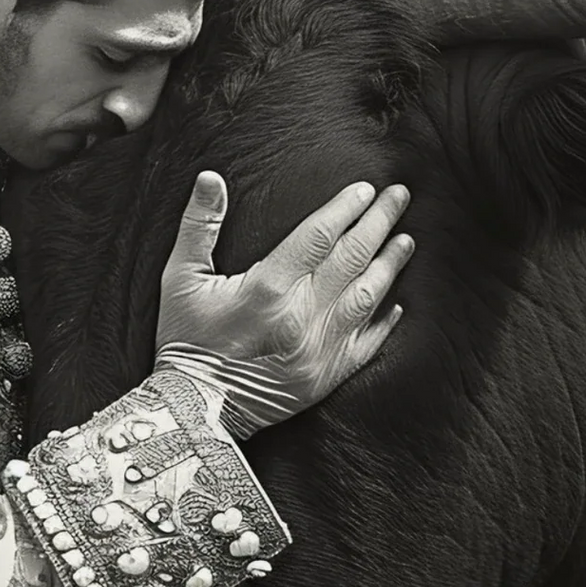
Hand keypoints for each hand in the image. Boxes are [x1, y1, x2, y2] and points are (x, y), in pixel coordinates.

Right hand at [153, 171, 413, 437]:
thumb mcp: (179, 278)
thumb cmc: (185, 340)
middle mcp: (301, 316)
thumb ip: (198, 225)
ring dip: (389, 265)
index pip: (318, 236)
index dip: (344, 208)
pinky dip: (384, 322)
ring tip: (406, 240)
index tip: (365, 189)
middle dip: (379, 223)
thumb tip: (210, 178)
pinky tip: (397, 303)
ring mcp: (319, 349)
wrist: (195, 408)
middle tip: (400, 196)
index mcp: (268, 289)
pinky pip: (367, 345)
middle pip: (351, 259)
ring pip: (366, 297)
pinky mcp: (326, 377)